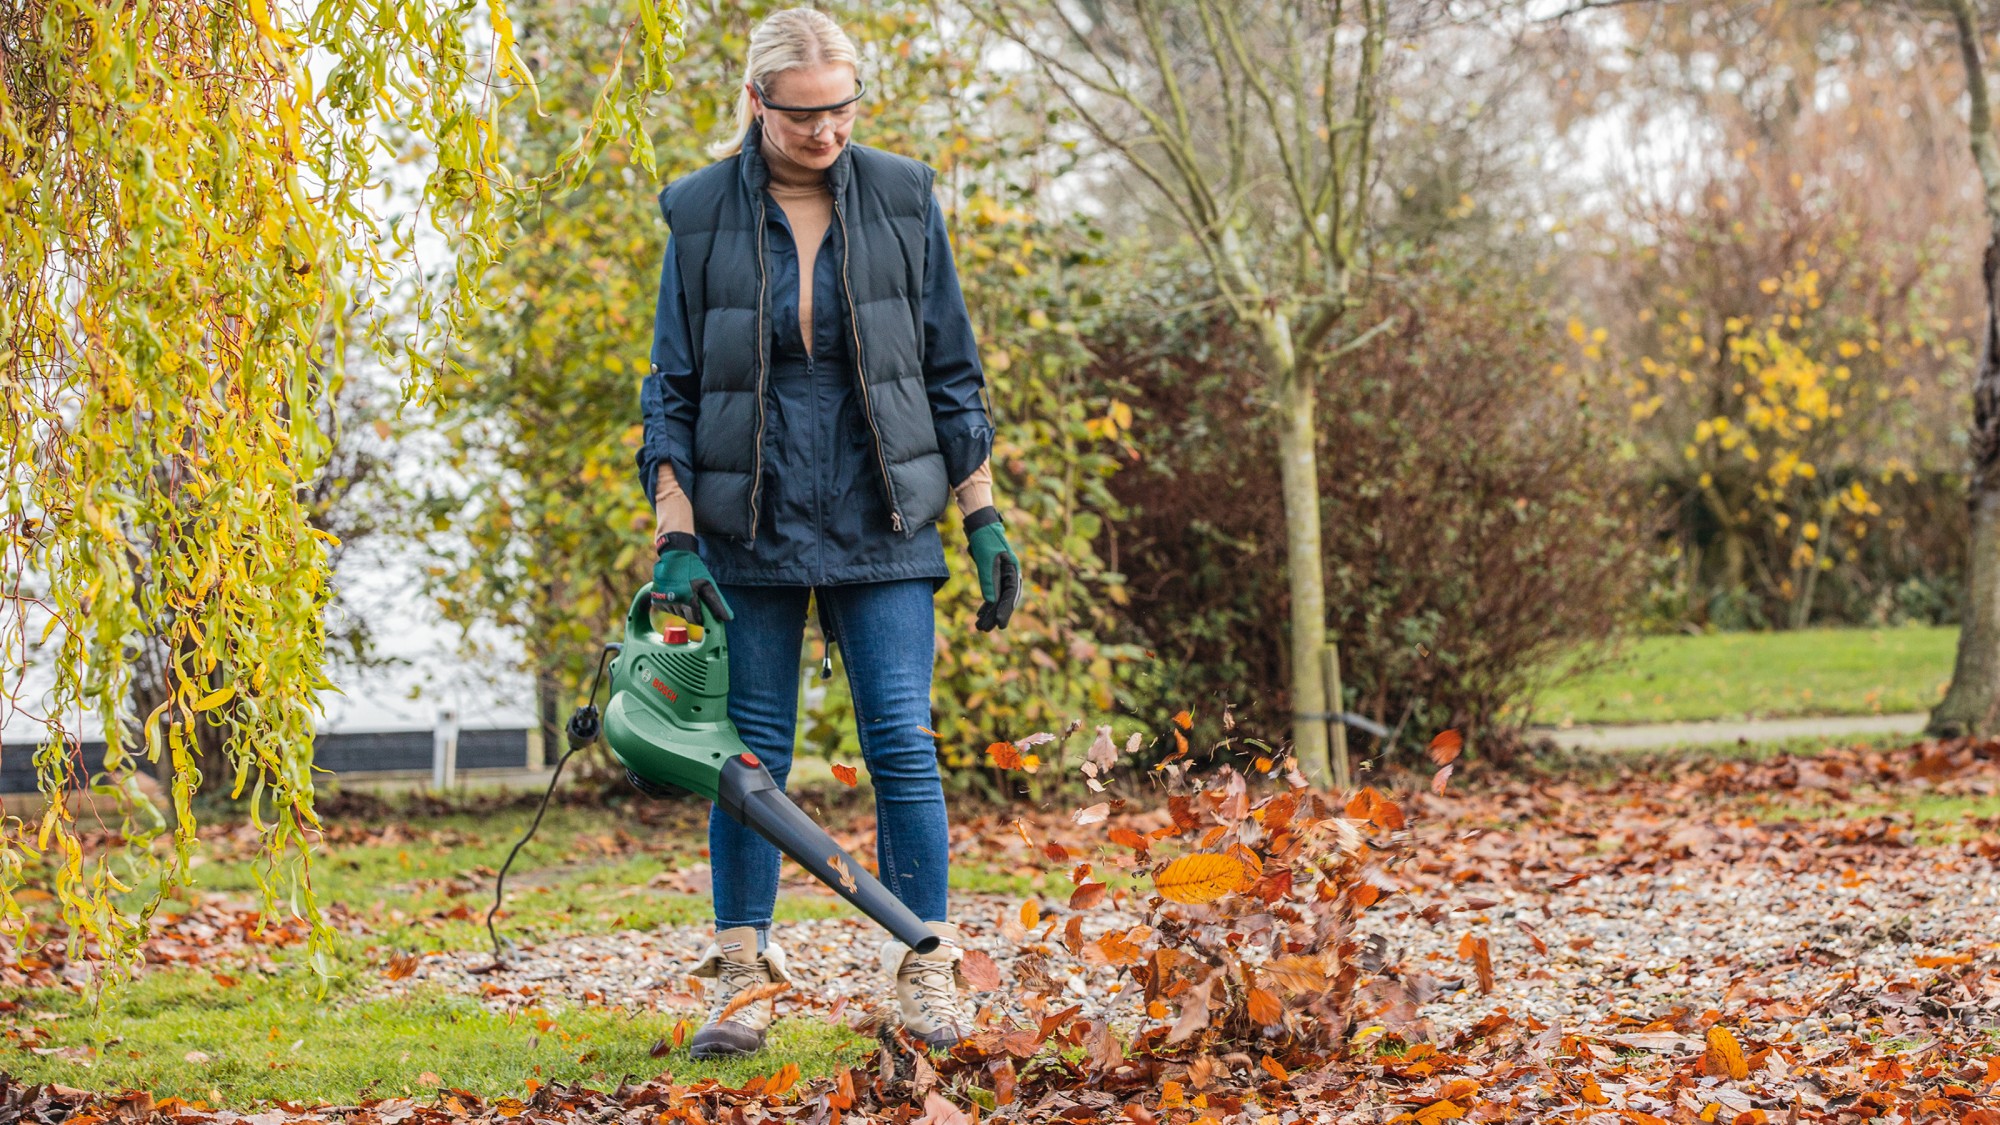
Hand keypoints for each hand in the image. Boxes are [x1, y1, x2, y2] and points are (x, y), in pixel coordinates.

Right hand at [652, 532, 733, 622]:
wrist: (674, 556)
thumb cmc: (693, 570)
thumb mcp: (708, 584)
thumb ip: (717, 603)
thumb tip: (727, 619)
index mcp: (688, 598)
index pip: (695, 619)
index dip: (701, 619)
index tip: (704, 615)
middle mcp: (674, 601)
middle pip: (686, 617)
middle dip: (692, 613)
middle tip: (695, 601)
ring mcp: (663, 601)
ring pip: (676, 613)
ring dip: (682, 608)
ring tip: (685, 593)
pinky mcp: (655, 599)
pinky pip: (667, 609)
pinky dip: (673, 605)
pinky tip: (676, 594)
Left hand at [962, 507, 1019, 631]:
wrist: (981, 525)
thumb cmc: (985, 539)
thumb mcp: (986, 560)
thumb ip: (988, 580)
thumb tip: (990, 601)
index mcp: (1013, 571)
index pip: (1010, 595)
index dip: (1004, 611)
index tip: (999, 625)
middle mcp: (1010, 575)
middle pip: (1004, 600)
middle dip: (994, 615)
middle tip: (984, 630)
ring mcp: (1003, 576)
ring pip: (997, 599)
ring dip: (988, 612)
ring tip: (979, 627)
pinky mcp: (994, 575)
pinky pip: (991, 593)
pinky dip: (986, 604)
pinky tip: (980, 614)